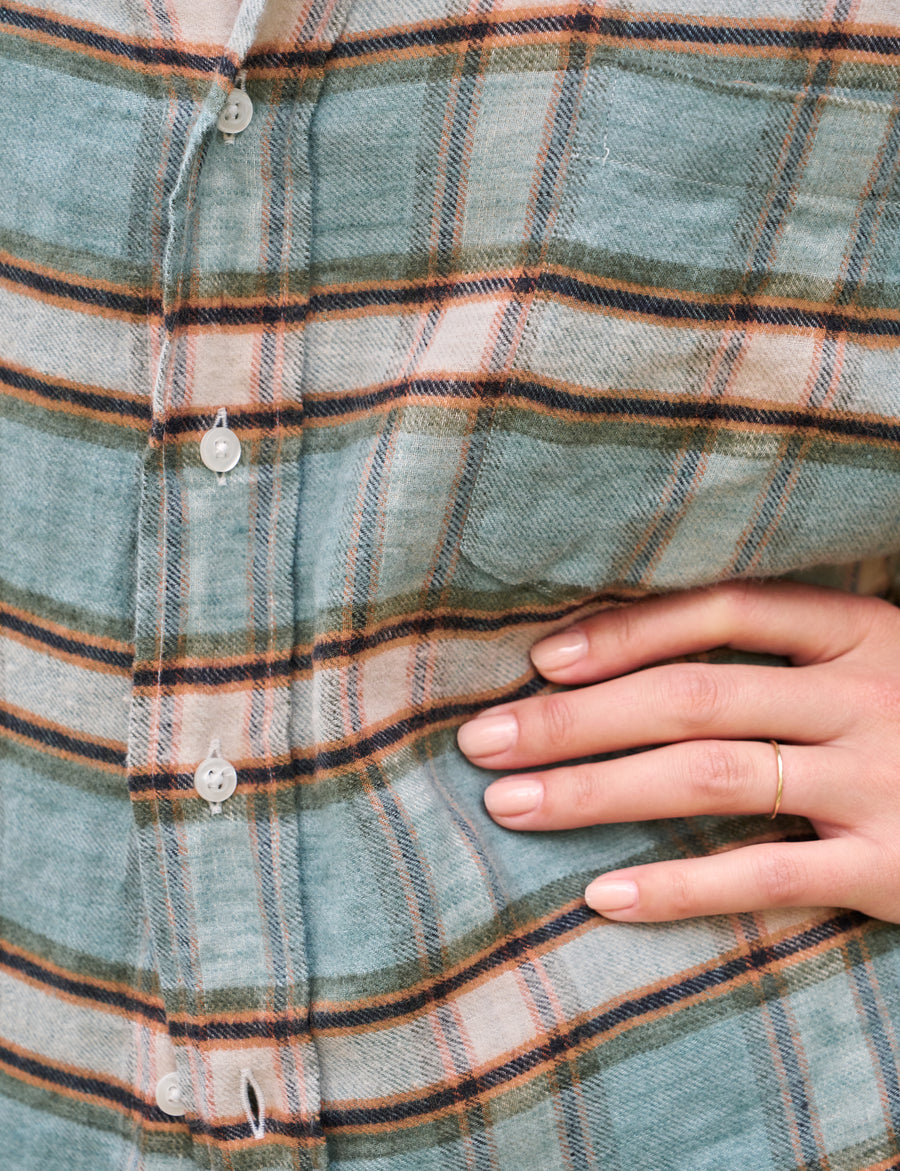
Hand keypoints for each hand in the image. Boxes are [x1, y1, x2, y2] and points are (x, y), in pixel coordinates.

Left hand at [456, 581, 899, 922]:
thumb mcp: (875, 665)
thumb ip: (785, 659)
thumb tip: (632, 662)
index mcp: (861, 630)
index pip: (726, 611)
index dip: (627, 631)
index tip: (541, 659)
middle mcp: (866, 696)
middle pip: (693, 697)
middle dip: (577, 718)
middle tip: (483, 740)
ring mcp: (880, 783)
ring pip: (711, 779)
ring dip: (597, 791)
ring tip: (509, 805)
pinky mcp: (894, 871)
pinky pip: (767, 879)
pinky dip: (679, 887)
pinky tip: (601, 896)